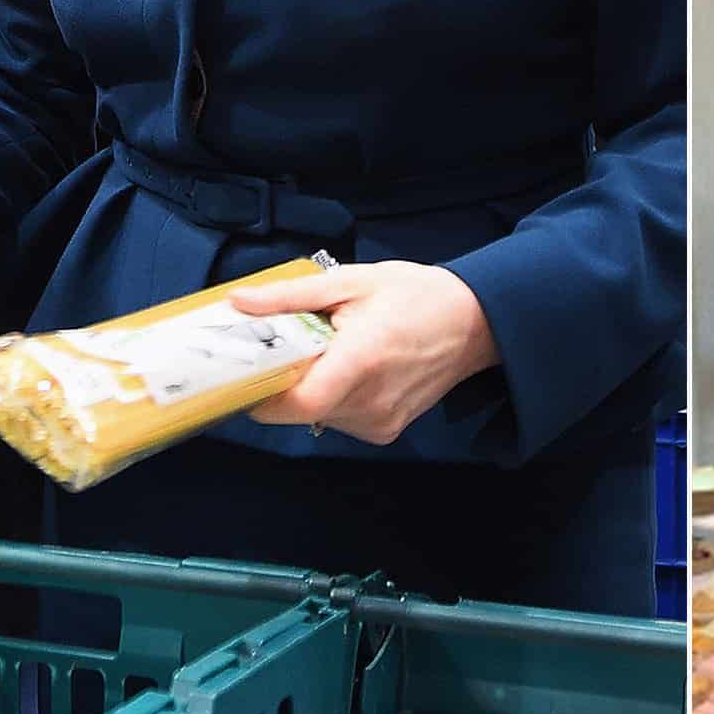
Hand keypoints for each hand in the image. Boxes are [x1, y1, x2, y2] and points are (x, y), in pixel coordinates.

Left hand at [230, 261, 499, 444]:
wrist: (474, 323)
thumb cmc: (415, 295)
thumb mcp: (351, 281)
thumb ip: (291, 296)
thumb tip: (239, 303)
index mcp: (362, 358)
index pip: (298, 402)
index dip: (262, 394)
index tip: (246, 372)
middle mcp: (372, 400)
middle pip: (300, 409)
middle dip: (284, 382)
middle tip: (290, 348)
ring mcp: (381, 421)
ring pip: (317, 416)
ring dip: (309, 389)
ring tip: (330, 354)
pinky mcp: (386, 431)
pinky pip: (338, 420)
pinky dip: (332, 398)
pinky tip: (351, 372)